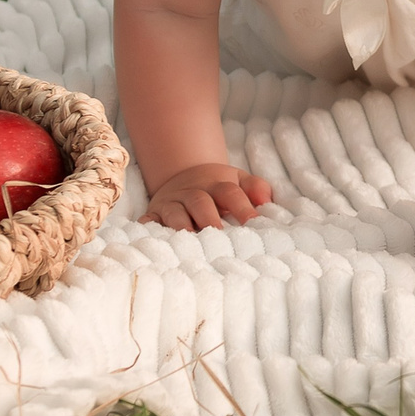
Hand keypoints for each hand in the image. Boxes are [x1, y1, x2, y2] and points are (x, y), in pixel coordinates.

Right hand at [140, 162, 273, 230]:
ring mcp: (171, 203)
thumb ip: (256, 188)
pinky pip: (148, 221)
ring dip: (181, 225)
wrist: (184, 176)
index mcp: (216, 184)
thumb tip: (266, 201)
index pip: (229, 192)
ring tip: (190, 239)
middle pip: (200, 201)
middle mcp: (192, 193)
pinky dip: (148, 229)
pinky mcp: (154, 213)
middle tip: (220, 235)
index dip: (241, 205)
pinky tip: (152, 240)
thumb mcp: (238, 180)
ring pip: (174, 212)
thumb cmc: (217, 187)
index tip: (253, 221)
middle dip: (208, 217)